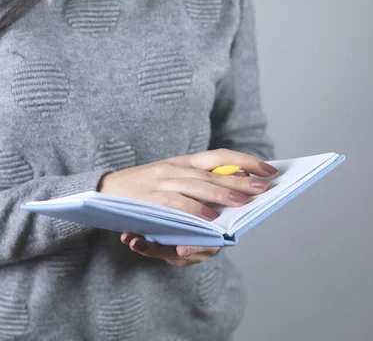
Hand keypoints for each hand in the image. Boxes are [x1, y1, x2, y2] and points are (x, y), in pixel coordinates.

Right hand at [98, 148, 277, 265]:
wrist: (103, 190)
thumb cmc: (143, 187)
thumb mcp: (170, 177)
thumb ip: (196, 182)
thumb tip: (232, 187)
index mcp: (183, 161)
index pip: (220, 155)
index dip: (246, 161)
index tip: (269, 169)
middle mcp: (175, 167)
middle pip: (214, 171)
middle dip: (242, 179)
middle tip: (265, 187)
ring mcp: (162, 181)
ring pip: (199, 185)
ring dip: (223, 193)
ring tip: (245, 201)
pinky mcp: (151, 198)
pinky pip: (177, 203)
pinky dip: (195, 209)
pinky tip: (212, 217)